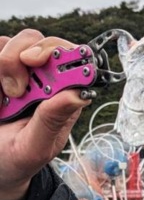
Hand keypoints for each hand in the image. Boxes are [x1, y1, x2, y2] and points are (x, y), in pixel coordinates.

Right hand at [0, 31, 89, 199]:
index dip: (55, 50)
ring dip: (3, 64)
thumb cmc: (19, 158)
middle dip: (20, 56)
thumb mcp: (36, 146)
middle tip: (14, 90)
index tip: (35, 60)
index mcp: (62, 93)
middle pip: (34, 40)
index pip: (68, 55)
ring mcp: (15, 72)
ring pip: (8, 43)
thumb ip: (54, 119)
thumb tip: (80, 93)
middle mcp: (40, 77)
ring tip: (3, 97)